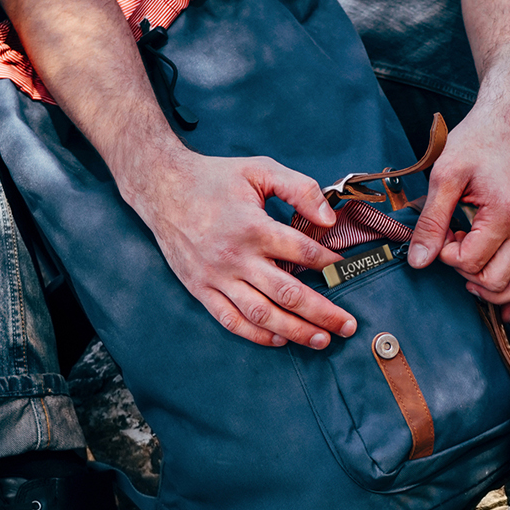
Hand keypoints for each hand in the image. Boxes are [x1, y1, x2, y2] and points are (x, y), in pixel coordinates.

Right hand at [125, 146, 356, 348]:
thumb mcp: (260, 170)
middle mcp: (236, 257)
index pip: (302, 253)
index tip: (343, 268)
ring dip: (296, 331)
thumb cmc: (214, 178)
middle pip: (288, 293)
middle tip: (348, 325)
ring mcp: (217, 277)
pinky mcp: (201, 289)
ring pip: (263, 315)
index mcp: (253, 227)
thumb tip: (329, 219)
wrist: (162, 188)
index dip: (329, 263)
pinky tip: (281, 339)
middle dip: (323, 313)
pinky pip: (231, 320)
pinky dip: (257, 335)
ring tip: (322, 340)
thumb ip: (300, 189)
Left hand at [407, 96, 509, 317]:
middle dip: (466, 271)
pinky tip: (494, 292)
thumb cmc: (477, 140)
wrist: (507, 119)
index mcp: (505, 213)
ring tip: (469, 267)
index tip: (441, 232)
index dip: (446, 255)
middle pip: (496, 279)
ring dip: (493, 286)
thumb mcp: (444, 175)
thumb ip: (431, 221)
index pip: (471, 262)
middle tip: (452, 244)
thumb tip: (419, 261)